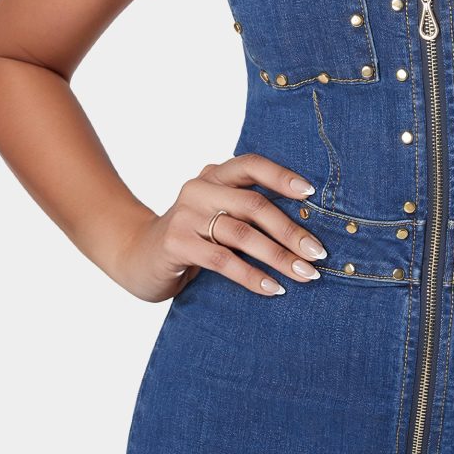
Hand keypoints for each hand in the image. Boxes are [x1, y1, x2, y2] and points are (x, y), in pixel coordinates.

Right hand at [116, 153, 327, 301]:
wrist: (135, 256)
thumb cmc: (192, 236)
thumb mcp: (217, 214)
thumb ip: (246, 210)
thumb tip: (305, 226)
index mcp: (214, 175)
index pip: (251, 164)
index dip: (282, 176)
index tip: (312, 193)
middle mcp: (200, 188)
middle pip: (254, 204)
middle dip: (291, 230)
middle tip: (318, 253)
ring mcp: (186, 215)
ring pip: (242, 234)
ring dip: (279, 257)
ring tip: (304, 275)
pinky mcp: (177, 243)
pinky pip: (223, 260)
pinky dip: (252, 276)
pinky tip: (272, 289)